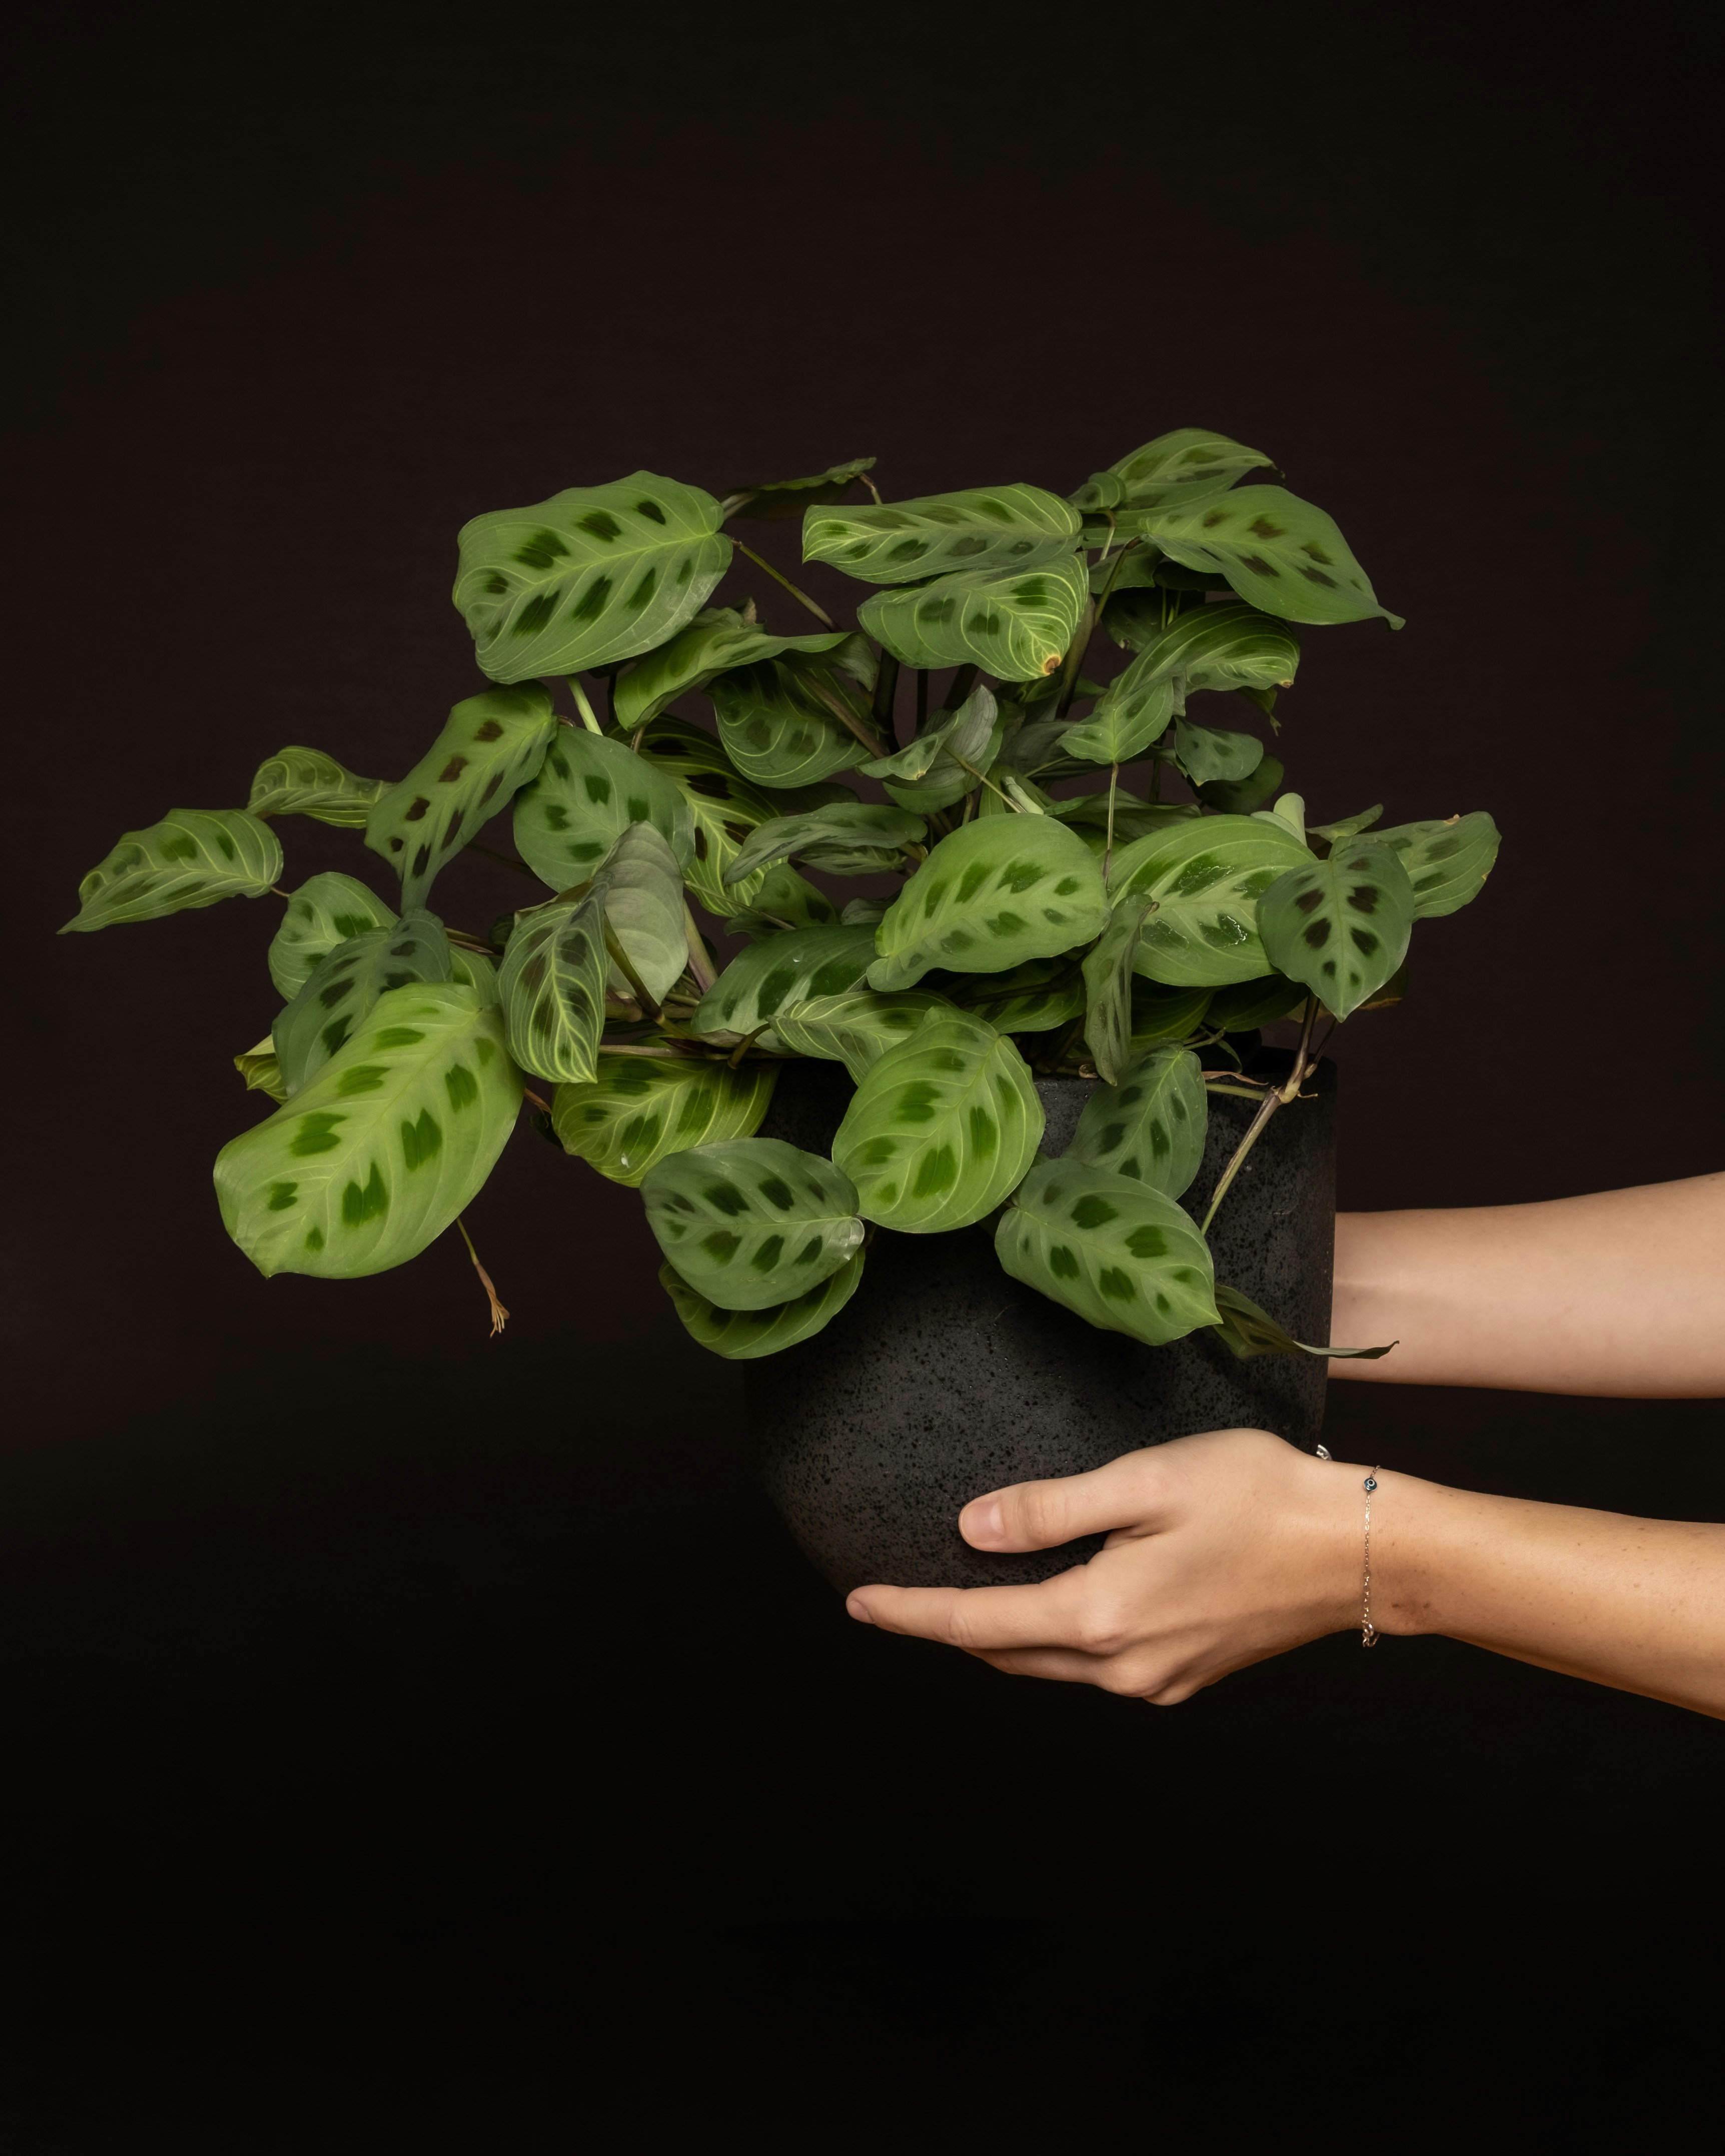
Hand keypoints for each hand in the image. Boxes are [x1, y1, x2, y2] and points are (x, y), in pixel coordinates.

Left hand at [845, 1428, 1365, 1703]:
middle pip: (1005, 1652)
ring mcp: (1158, 1680)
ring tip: (957, 1598)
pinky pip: (1095, 1666)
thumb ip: (1052, 1508)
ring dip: (999, 1635)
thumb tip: (971, 1529)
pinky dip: (1054, 1640)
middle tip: (893, 1598)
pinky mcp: (1188, 1676)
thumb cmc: (1259, 1497)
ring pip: (1049, 1664)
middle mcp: (1121, 1667)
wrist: (1363, 1551)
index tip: (856, 1601)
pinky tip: (1050, 1606)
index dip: (910, 1611)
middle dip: (945, 1627)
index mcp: (1100, 1617)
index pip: (974, 1621)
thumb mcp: (1144, 1481)